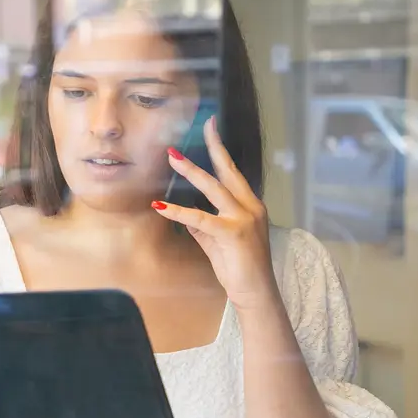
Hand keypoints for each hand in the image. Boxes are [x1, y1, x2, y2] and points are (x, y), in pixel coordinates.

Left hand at [152, 116, 276, 310]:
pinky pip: (200, 218)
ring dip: (192, 171)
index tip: (212, 128)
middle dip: (215, 147)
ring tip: (173, 157)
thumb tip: (185, 213)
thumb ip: (202, 225)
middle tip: (204, 125)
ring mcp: (244, 218)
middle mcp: (251, 207)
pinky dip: (178, 211)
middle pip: (228, 171)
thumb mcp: (217, 241)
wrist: (255, 293)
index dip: (221, 150)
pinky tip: (161, 206)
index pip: (233, 173)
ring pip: (214, 188)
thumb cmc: (239, 268)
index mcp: (250, 206)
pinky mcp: (233, 233)